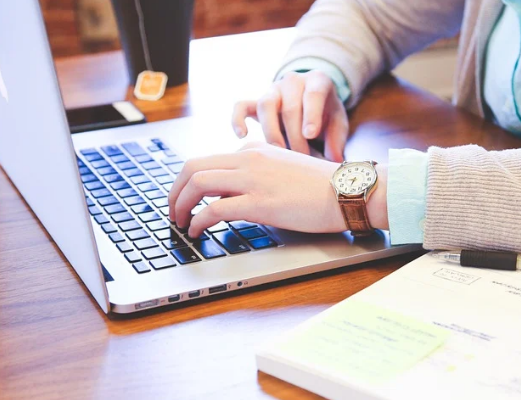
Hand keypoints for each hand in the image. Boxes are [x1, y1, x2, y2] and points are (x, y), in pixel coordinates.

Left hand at [168, 142, 388, 237]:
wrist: (347, 190)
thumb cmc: (323, 186)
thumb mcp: (285, 170)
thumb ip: (260, 174)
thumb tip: (237, 193)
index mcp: (255, 150)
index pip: (209, 161)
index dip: (190, 183)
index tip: (186, 199)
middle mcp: (249, 159)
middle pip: (193, 167)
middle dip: (175, 191)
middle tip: (173, 211)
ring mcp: (253, 179)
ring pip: (197, 183)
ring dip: (180, 204)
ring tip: (179, 222)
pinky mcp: (259, 203)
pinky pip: (214, 209)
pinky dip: (198, 221)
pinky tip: (197, 232)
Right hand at [231, 70, 348, 161]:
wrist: (311, 102)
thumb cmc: (326, 115)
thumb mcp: (338, 123)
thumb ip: (337, 140)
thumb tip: (334, 160)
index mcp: (318, 81)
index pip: (313, 94)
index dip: (311, 114)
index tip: (310, 134)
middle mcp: (293, 81)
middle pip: (289, 107)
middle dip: (295, 136)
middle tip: (301, 158)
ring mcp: (273, 90)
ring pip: (265, 105)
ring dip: (272, 132)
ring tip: (279, 153)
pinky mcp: (256, 101)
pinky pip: (241, 106)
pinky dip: (238, 119)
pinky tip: (242, 136)